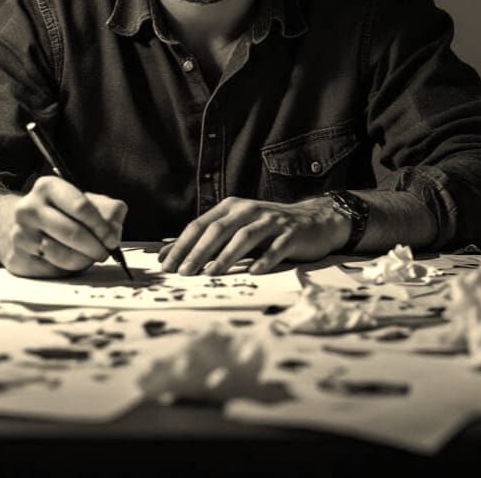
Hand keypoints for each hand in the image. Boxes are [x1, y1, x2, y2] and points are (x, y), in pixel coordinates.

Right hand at [0, 176, 126, 277]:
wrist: (20, 226)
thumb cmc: (62, 213)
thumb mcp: (87, 201)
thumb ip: (108, 211)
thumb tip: (113, 232)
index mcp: (48, 187)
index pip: (81, 207)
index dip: (101, 226)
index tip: (112, 239)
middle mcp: (29, 208)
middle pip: (73, 233)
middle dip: (96, 247)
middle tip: (105, 253)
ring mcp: (19, 234)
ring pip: (63, 255)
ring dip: (84, 260)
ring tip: (90, 257)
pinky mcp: (17, 258)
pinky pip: (51, 269)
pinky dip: (67, 269)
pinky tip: (70, 261)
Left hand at [158, 195, 350, 275]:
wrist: (315, 220)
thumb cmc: (269, 228)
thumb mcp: (236, 227)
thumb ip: (205, 239)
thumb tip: (165, 253)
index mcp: (233, 207)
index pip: (201, 225)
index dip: (182, 244)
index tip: (167, 266)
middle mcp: (250, 210)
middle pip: (219, 229)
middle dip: (199, 252)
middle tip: (184, 273)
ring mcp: (272, 221)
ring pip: (245, 237)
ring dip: (226, 256)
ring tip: (211, 274)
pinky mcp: (292, 234)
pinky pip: (276, 247)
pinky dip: (264, 259)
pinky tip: (253, 273)